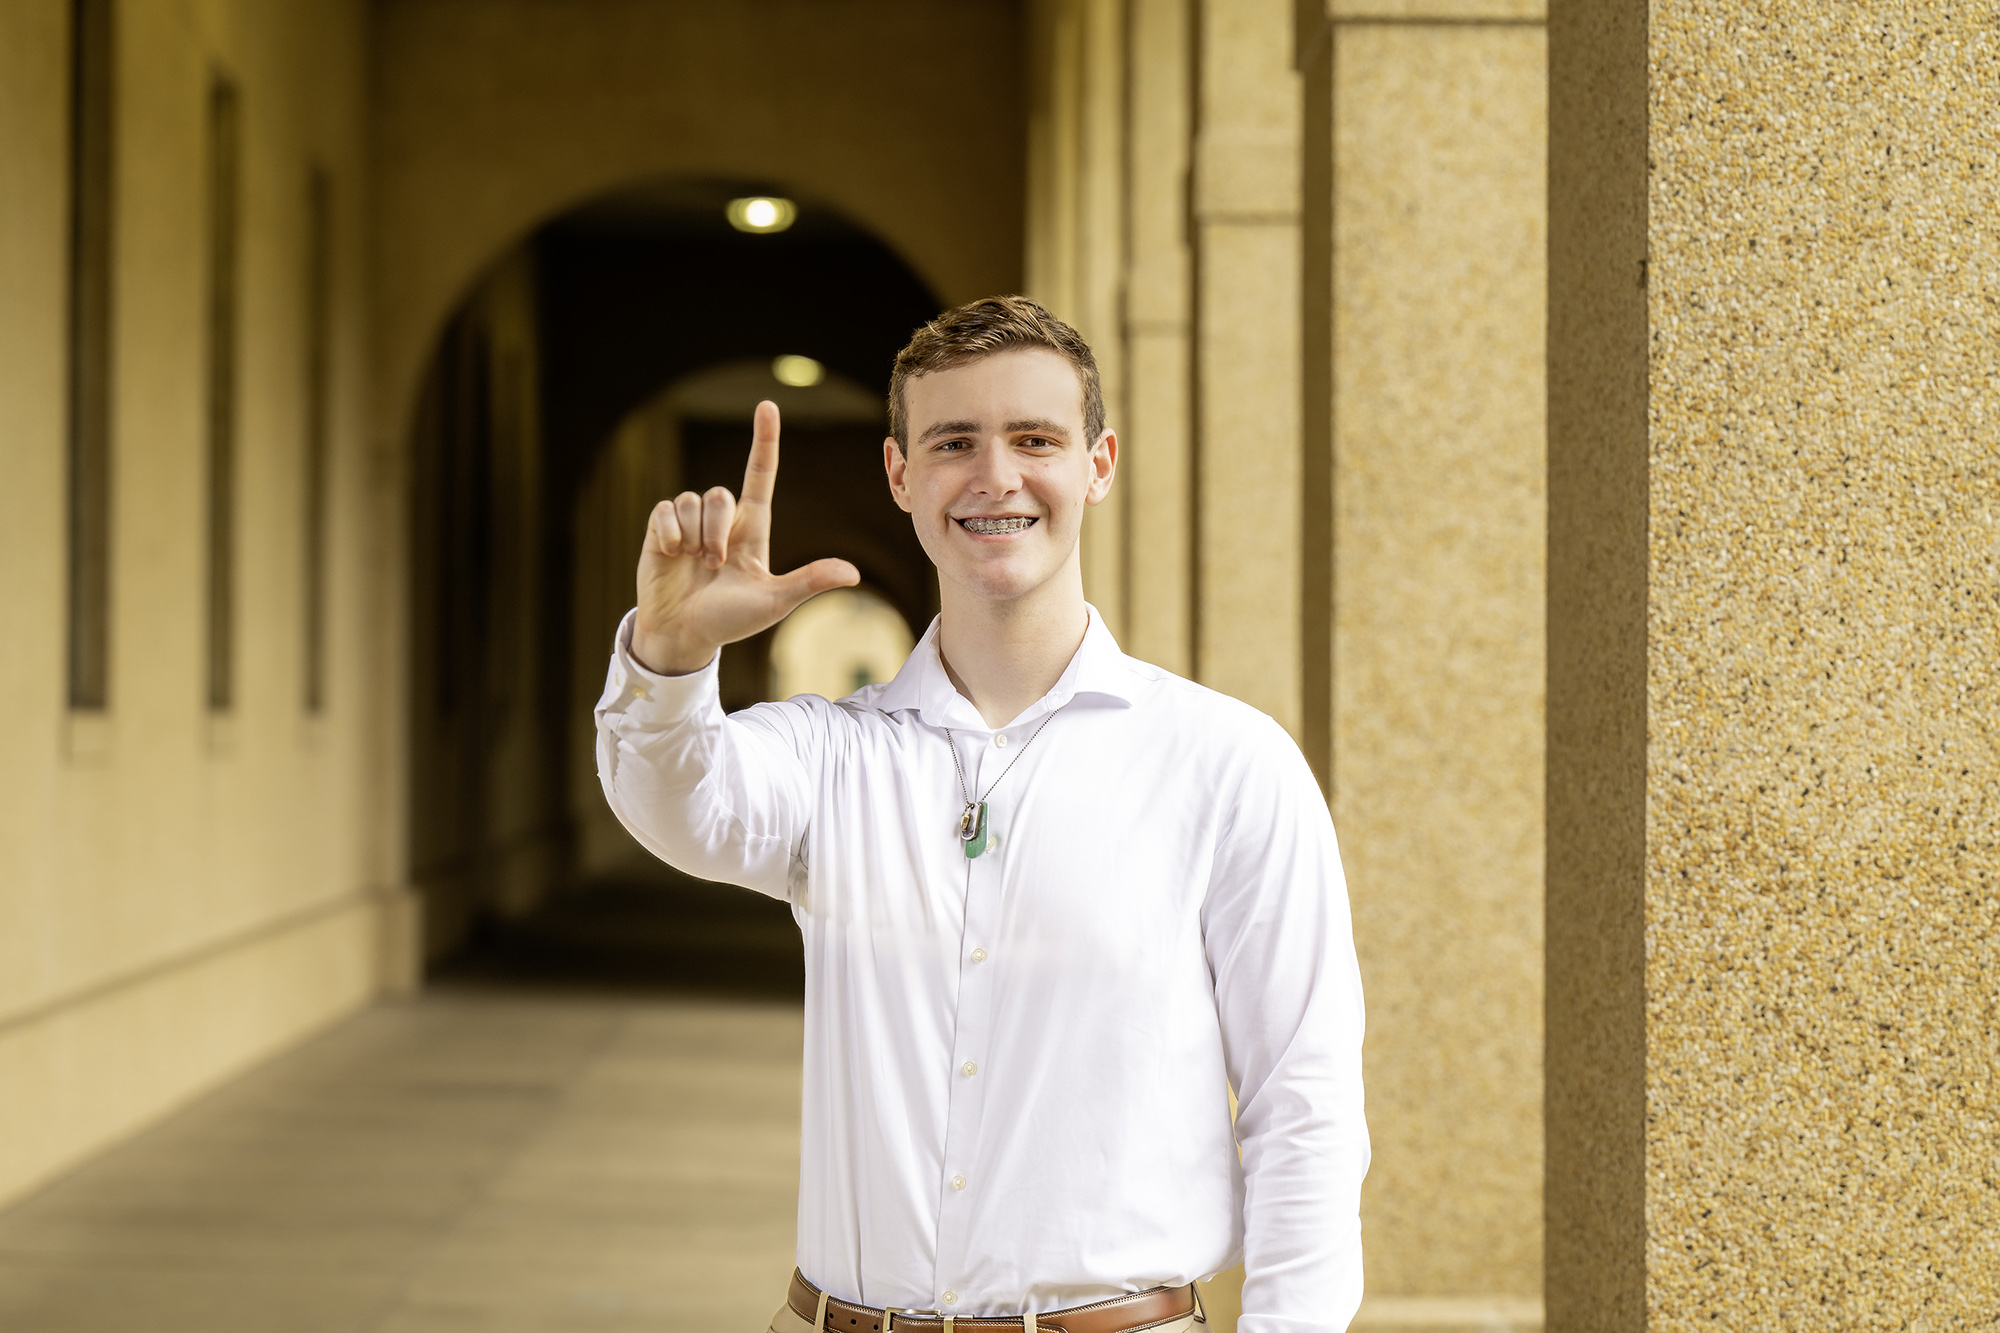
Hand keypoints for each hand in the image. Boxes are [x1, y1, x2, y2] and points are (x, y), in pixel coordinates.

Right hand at [631, 401, 859, 674]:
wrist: (684, 635)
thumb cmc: (731, 620)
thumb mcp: (774, 601)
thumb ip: (808, 582)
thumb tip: (853, 573)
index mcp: (752, 529)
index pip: (760, 474)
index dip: (764, 441)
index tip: (767, 406)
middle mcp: (722, 521)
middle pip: (721, 494)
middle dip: (717, 529)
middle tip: (714, 565)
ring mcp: (690, 524)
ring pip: (692, 500)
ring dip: (693, 536)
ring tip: (694, 565)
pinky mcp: (661, 530)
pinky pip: (665, 509)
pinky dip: (668, 533)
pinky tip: (671, 555)